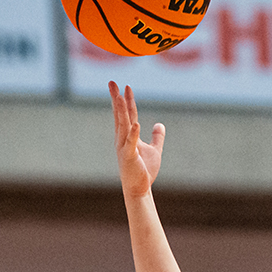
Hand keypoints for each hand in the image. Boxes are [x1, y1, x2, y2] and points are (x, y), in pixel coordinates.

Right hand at [109, 82, 163, 197]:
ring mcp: (124, 147)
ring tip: (120, 96)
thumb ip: (157, 137)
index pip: (127, 114)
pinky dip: (134, 134)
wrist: (139, 189)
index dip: (126, 100)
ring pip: (123, 125)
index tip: (125, 86)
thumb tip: (159, 124)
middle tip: (112, 82)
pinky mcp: (129, 157)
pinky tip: (137, 124)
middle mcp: (122, 139)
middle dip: (117, 99)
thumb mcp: (154, 150)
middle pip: (120, 115)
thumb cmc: (144, 170)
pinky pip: (132, 143)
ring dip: (122, 111)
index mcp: (127, 136)